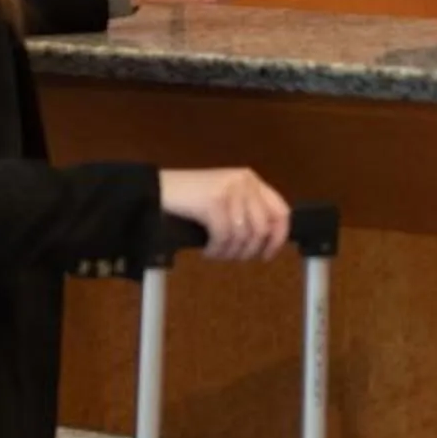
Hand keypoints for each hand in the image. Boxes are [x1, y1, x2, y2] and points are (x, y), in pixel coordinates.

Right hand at [156, 168, 290, 260]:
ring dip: (229, 252)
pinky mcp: (213, 202)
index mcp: (251, 180)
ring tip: (217, 253)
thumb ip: (246, 211)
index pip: (281, 211)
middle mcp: (244, 182)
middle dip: (249, 250)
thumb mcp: (225, 199)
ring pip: (242, 236)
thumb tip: (267, 241)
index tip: (268, 253)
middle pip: (262, 229)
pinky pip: (223, 237)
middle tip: (234, 257)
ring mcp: (230, 191)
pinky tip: (208, 250)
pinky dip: (216, 250)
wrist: (155, 190)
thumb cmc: (189, 199)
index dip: (278, 237)